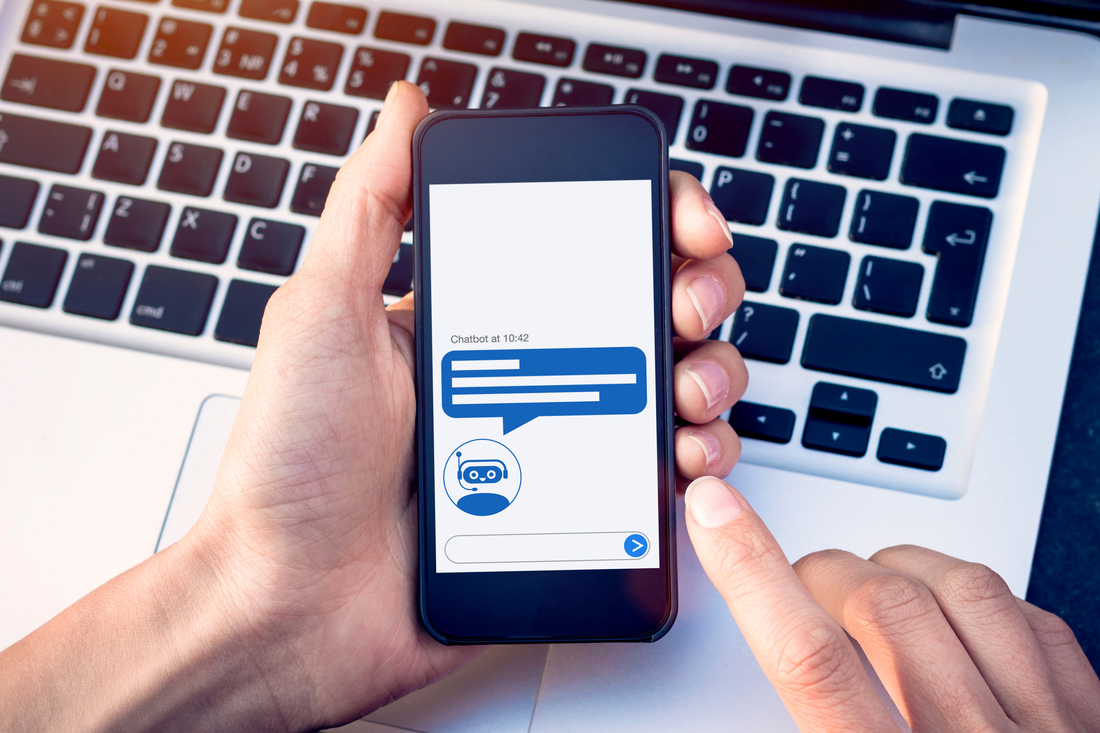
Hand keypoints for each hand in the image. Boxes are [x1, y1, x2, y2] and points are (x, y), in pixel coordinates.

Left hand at [165, 82, 747, 729]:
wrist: (291, 609)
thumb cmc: (291, 469)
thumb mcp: (322, 312)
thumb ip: (371, 208)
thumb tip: (406, 111)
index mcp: (477, 319)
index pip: (585, 248)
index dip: (651, 224)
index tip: (681, 225)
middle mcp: (526, 376)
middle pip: (649, 311)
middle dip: (698, 292)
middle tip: (688, 305)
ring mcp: (556, 447)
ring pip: (672, 388)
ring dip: (711, 372)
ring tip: (687, 390)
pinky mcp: (576, 516)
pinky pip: (661, 477)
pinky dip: (698, 458)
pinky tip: (685, 454)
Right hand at [684, 476, 1099, 731]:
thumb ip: (809, 720)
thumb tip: (760, 669)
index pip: (808, 658)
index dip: (751, 572)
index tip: (716, 514)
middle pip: (883, 607)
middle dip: (824, 574)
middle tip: (803, 588)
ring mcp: (1053, 732)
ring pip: (967, 592)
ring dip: (902, 572)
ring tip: (876, 592)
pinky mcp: (1098, 722)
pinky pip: (1040, 622)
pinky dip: (984, 600)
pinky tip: (960, 614)